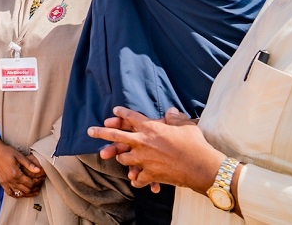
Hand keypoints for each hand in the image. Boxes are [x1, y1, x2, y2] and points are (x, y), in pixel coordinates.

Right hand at [0, 135, 44, 197]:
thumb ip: (29, 164)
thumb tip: (39, 170)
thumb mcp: (19, 156)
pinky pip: (10, 193)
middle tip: (39, 184)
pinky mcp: (2, 183)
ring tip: (33, 190)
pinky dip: (17, 195)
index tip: (41, 179)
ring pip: (19, 194)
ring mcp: (5, 182)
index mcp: (15, 174)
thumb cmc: (7, 152)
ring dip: (27, 193)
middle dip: (34, 188)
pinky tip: (21, 193)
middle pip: (26, 190)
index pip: (30, 183)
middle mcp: (10, 180)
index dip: (37, 182)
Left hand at [88, 107, 222, 192]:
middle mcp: (143, 142)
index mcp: (150, 128)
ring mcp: (144, 159)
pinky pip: (137, 178)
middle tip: (89, 131)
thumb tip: (170, 111)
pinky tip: (134, 179)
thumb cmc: (195, 144)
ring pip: (124, 158)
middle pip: (116, 136)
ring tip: (118, 158)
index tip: (114, 111)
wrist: (202, 167)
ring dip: (121, 158)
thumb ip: (174, 117)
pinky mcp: (150, 174)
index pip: (131, 117)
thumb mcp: (185, 125)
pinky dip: (136, 179)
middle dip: (101, 133)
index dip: (122, 113)